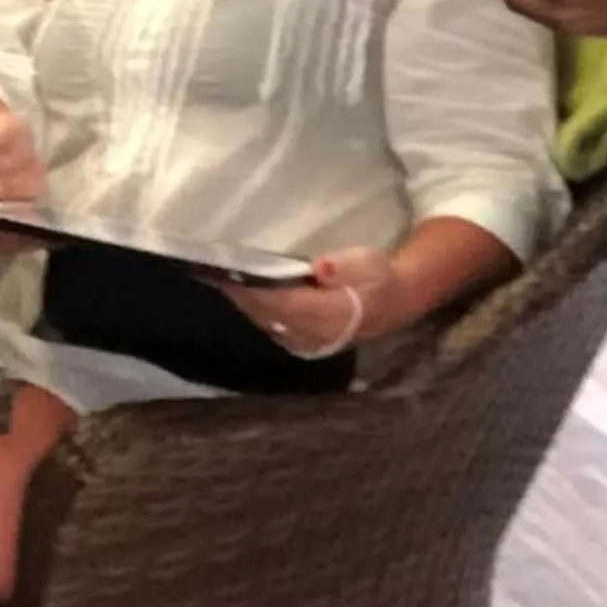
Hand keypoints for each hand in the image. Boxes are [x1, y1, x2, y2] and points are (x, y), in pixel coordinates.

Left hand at [227, 245, 391, 358]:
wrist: (397, 302)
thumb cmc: (378, 276)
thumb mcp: (366, 263)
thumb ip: (341, 267)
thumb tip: (321, 270)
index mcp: (327, 313)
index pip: (278, 303)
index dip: (249, 291)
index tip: (223, 275)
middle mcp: (314, 332)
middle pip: (267, 315)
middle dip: (239, 296)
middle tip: (209, 274)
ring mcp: (310, 342)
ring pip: (267, 324)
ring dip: (244, 306)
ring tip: (219, 283)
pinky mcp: (307, 343)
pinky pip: (274, 330)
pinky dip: (257, 315)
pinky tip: (244, 299)